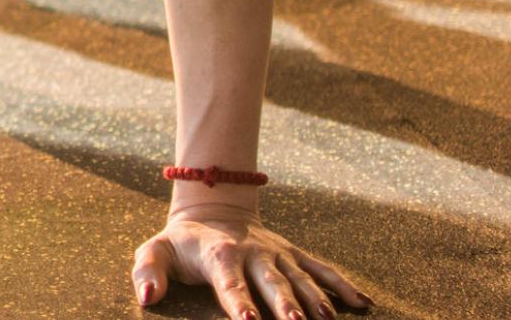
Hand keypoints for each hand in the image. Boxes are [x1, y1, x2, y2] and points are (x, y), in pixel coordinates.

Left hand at [132, 203, 369, 318]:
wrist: (212, 207)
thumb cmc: (182, 242)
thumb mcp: (156, 250)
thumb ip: (147, 271)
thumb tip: (148, 298)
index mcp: (219, 255)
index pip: (229, 282)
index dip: (239, 301)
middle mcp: (253, 253)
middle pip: (272, 281)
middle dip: (285, 304)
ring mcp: (277, 253)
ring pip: (300, 277)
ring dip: (316, 298)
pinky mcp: (293, 254)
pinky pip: (322, 269)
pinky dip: (343, 285)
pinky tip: (363, 304)